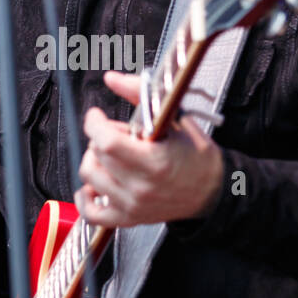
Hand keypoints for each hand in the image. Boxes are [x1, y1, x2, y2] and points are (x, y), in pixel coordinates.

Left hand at [74, 70, 224, 227]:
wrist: (211, 191)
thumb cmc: (196, 156)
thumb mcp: (176, 120)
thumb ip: (141, 95)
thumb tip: (113, 78)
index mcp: (155, 162)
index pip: (106, 141)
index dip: (95, 123)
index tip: (97, 115)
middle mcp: (141, 187)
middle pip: (97, 155)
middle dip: (101, 138)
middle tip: (120, 135)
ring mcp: (133, 205)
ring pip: (89, 177)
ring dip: (95, 161)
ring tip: (114, 157)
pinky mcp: (128, 219)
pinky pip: (91, 213)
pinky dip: (85, 198)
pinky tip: (94, 185)